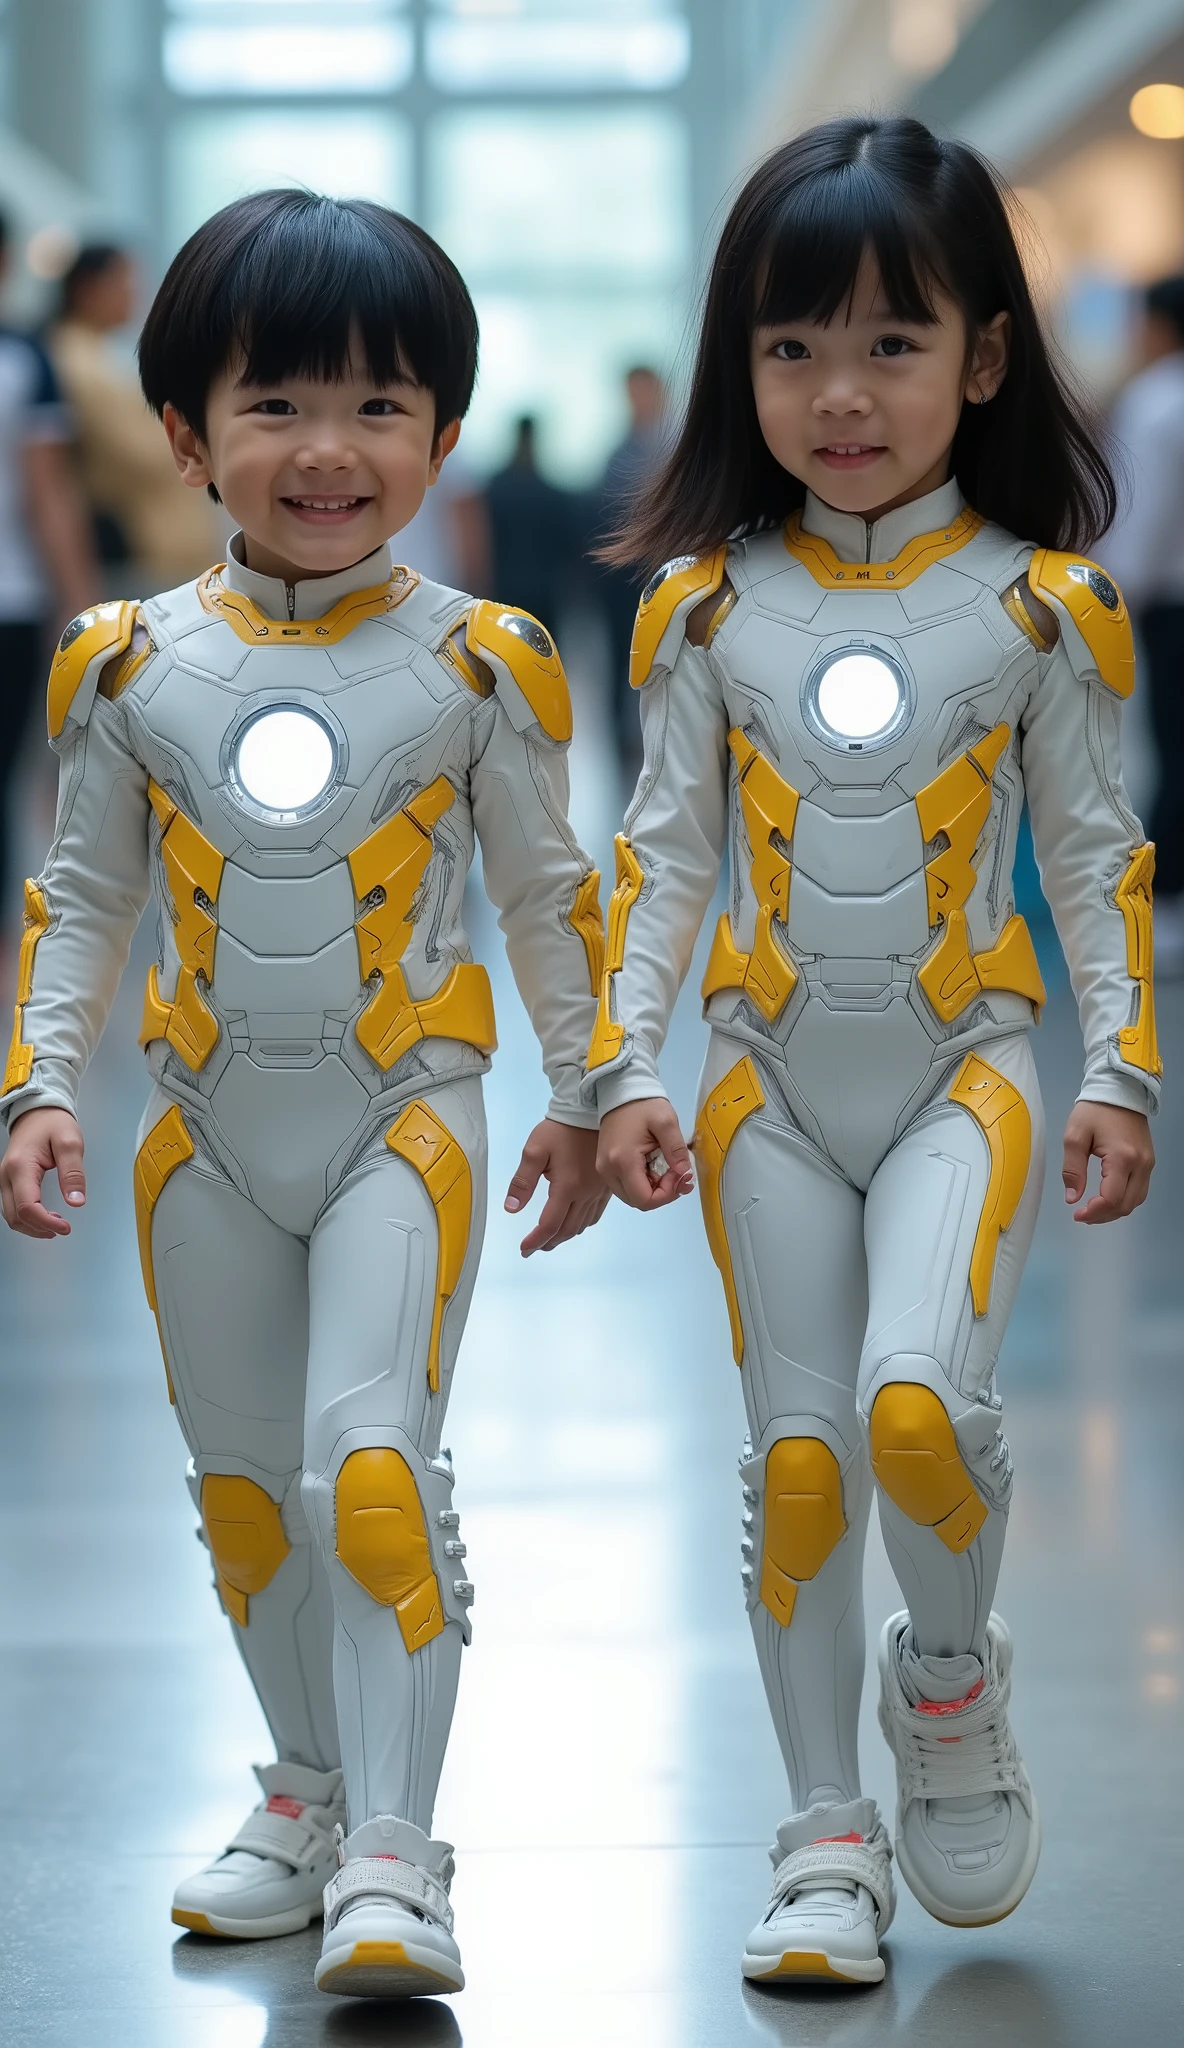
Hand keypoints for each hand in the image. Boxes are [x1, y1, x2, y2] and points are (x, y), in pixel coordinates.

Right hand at [0, 1107, 86, 1237]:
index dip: (46, 1222)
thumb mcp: (70, 1143)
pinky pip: (12, 1206)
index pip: (28, 1207)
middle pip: (15, 1216)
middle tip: (64, 1228)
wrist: (37, 1110)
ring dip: (32, 1226)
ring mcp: (4, 1178)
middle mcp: (6, 1175)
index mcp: (21, 1167)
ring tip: (56, 1224)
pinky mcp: (8, 1180)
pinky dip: (27, 1217)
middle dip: (39, 1228)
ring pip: (11, 1215)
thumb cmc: (52, 1123)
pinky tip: (45, 1216)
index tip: (66, 1227)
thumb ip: (73, 1173)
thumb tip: (76, 1201)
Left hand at [504, 1119, 608, 1255]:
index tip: (524, 1249)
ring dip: (563, 1236)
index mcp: (567, 1186)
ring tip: (549, 1240)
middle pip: (566, 1230)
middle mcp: (586, 1193)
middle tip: (533, 1248)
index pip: (550, 1224)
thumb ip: (522, 1181)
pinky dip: (580, 1225)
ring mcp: (598, 1192)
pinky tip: (572, 1224)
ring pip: (581, 1225)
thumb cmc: (560, 1129)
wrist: (589, 1113)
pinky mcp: (605, 1187)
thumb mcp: (534, 1150)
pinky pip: (594, 1215)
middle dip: (548, 1243)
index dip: (535, 1240)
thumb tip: (511, 1208)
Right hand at [597, 1097, 693, 1210]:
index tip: (679, 1174)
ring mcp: (604, 1169)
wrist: (619, 1090)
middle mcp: (609, 1170)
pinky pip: (626, 1185)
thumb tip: (685, 1175)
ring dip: (653, 1189)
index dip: (667, 1194)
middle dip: (662, 1192)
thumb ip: (677, 1151)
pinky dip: (643, 1182)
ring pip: (632, 1196)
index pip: (645, 1200)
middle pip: (638, 1201)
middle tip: (676, 1172)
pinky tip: (653, 1165)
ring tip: (666, 1168)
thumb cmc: (642, 1104)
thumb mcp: (666, 1122)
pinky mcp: (605, 1166)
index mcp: (623, 1161)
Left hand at [1062, 1101, 1153, 1222]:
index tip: (1077, 1214)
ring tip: (1093, 1209)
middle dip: (1103, 1216)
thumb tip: (1073, 1198)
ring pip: (1136, 1200)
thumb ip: (1072, 1169)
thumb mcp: (1075, 1136)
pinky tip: (1107, 1198)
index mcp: (1122, 1158)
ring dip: (1114, 1210)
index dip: (1094, 1212)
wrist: (1120, 1089)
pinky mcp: (1149, 1161)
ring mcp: (1148, 1164)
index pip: (1112, 1198)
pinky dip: (1124, 1199)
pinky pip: (1139, 1190)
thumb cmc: (1095, 1110)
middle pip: (1126, 1205)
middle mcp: (1141, 1164)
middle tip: (1083, 1215)